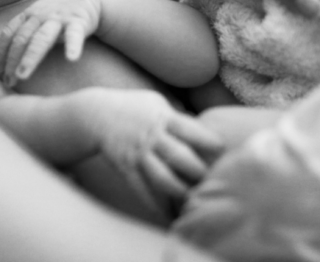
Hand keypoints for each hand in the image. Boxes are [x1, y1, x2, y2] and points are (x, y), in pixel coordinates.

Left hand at [0, 0, 99, 85]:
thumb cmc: (58, 12)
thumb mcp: (38, 16)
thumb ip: (25, 32)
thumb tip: (6, 59)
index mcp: (28, 15)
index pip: (9, 33)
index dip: (1, 52)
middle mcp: (40, 16)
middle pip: (21, 39)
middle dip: (12, 61)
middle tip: (8, 81)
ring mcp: (58, 18)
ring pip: (41, 38)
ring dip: (30, 58)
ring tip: (23, 75)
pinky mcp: (78, 21)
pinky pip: (74, 35)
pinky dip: (72, 46)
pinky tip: (71, 59)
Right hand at [85, 89, 223, 208]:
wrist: (96, 114)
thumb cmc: (133, 106)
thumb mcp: (156, 103)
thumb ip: (178, 118)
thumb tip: (206, 131)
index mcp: (162, 117)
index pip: (188, 128)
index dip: (207, 139)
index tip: (222, 149)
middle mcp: (151, 136)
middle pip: (178, 156)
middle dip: (197, 171)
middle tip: (212, 182)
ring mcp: (138, 154)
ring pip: (161, 177)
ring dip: (179, 191)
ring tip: (192, 200)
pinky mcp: (127, 168)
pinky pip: (142, 190)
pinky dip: (156, 206)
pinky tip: (169, 216)